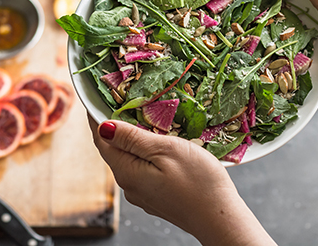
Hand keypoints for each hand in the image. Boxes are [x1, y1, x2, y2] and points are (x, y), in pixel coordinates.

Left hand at [88, 116, 276, 245]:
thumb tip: (103, 127)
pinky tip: (162, 146)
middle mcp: (129, 186)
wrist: (220, 219)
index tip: (97, 98)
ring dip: (134, 140)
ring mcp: (143, 194)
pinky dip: (147, 154)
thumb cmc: (199, 182)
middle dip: (117, 127)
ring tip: (148, 120)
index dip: (96, 118)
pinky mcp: (157, 198)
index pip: (101, 140)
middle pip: (115, 150)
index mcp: (127, 172)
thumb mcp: (166, 150)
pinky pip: (144, 170)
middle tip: (125, 101)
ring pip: (131, 160)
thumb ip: (133, 138)